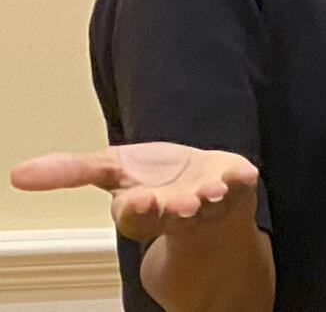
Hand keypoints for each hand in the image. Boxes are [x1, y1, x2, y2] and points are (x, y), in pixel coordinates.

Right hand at [10, 143, 259, 242]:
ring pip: (209, 205)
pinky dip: (240, 181)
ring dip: (210, 199)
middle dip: (175, 210)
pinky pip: (242, 185)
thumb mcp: (108, 170)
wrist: (205, 191)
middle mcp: (177, 211)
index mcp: (143, 211)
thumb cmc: (154, 181)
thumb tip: (16, 175)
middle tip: (180, 205)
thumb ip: (69, 172)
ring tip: (210, 193)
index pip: (135, 216)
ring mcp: (211, 201)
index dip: (134, 209)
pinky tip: (240, 175)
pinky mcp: (239, 185)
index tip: (133, 201)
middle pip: (173, 214)